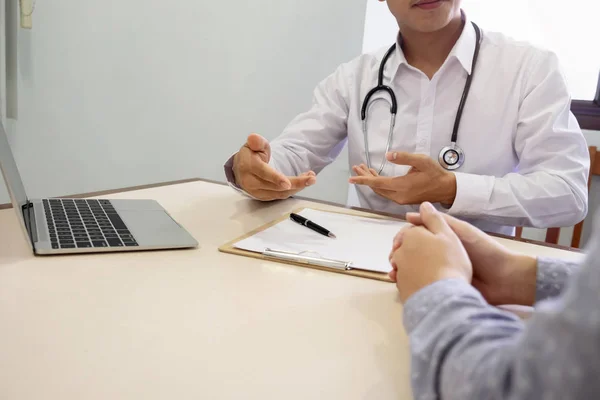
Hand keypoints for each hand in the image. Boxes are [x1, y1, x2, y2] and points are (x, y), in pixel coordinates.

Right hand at [232, 133, 315, 200]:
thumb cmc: (249, 155)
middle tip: (311, 178)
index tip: (288, 183)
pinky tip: (302, 182)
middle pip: (275, 186)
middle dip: (295, 183)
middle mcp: (251, 182)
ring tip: (311, 178)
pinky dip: (293, 190)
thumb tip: (253, 138)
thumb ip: (256, 141)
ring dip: (297, 187)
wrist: (240, 170)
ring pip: (280, 193)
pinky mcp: (263, 197)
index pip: (263, 173)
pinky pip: (280, 196)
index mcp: (249, 166)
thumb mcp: (252, 144)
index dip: (276, 178)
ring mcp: (257, 192)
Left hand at [349, 152, 456, 205]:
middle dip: (365, 177)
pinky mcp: (403, 199)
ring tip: (363, 169)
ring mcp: (400, 199)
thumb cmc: (435, 173)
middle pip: (376, 187)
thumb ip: (404, 157)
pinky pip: (386, 192)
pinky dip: (378, 184)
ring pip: (380, 190)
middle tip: (357, 167)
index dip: (363, 180)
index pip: (377, 183)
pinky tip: (376, 176)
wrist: (445, 189)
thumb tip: (388, 155)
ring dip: (371, 181)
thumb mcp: (422, 161)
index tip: (352, 178)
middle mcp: (399, 195)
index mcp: (402, 186)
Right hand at [397, 211, 537, 305]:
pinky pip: (421, 284)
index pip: (415, 236)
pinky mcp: (441, 286)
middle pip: (411, 253)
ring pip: (412, 270)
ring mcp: (438, 271)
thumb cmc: (485, 251)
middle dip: (399, 256)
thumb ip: (439, 222)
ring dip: (401, 271)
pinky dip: (409, 284)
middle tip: (393, 260)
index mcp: (441, 240)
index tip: (397, 244)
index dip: (404, 239)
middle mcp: (437, 255)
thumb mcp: (462, 232)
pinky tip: (401, 285)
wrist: (505, 280)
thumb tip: (411, 213)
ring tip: (394, 273)